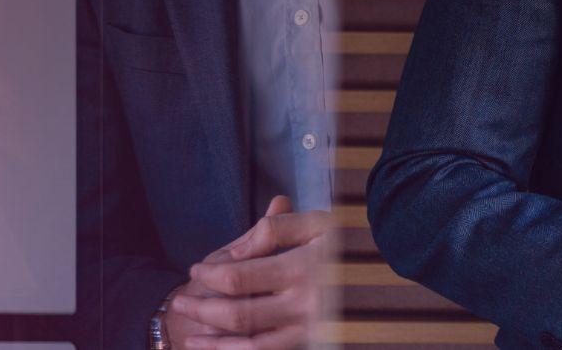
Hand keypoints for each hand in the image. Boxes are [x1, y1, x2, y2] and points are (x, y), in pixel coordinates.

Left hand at [169, 195, 336, 349]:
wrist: (382, 273)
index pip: (240, 278)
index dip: (211, 275)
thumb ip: (276, 229)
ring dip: (215, 341)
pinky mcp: (312, 339)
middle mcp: (307, 302)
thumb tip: (237, 253)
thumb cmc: (346, 239)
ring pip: (251, 340)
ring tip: (190, 335)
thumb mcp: (316, 224)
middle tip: (180, 302)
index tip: (197, 270)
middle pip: (239, 314)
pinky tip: (214, 348)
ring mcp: (309, 326)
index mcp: (304, 268)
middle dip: (202, 310)